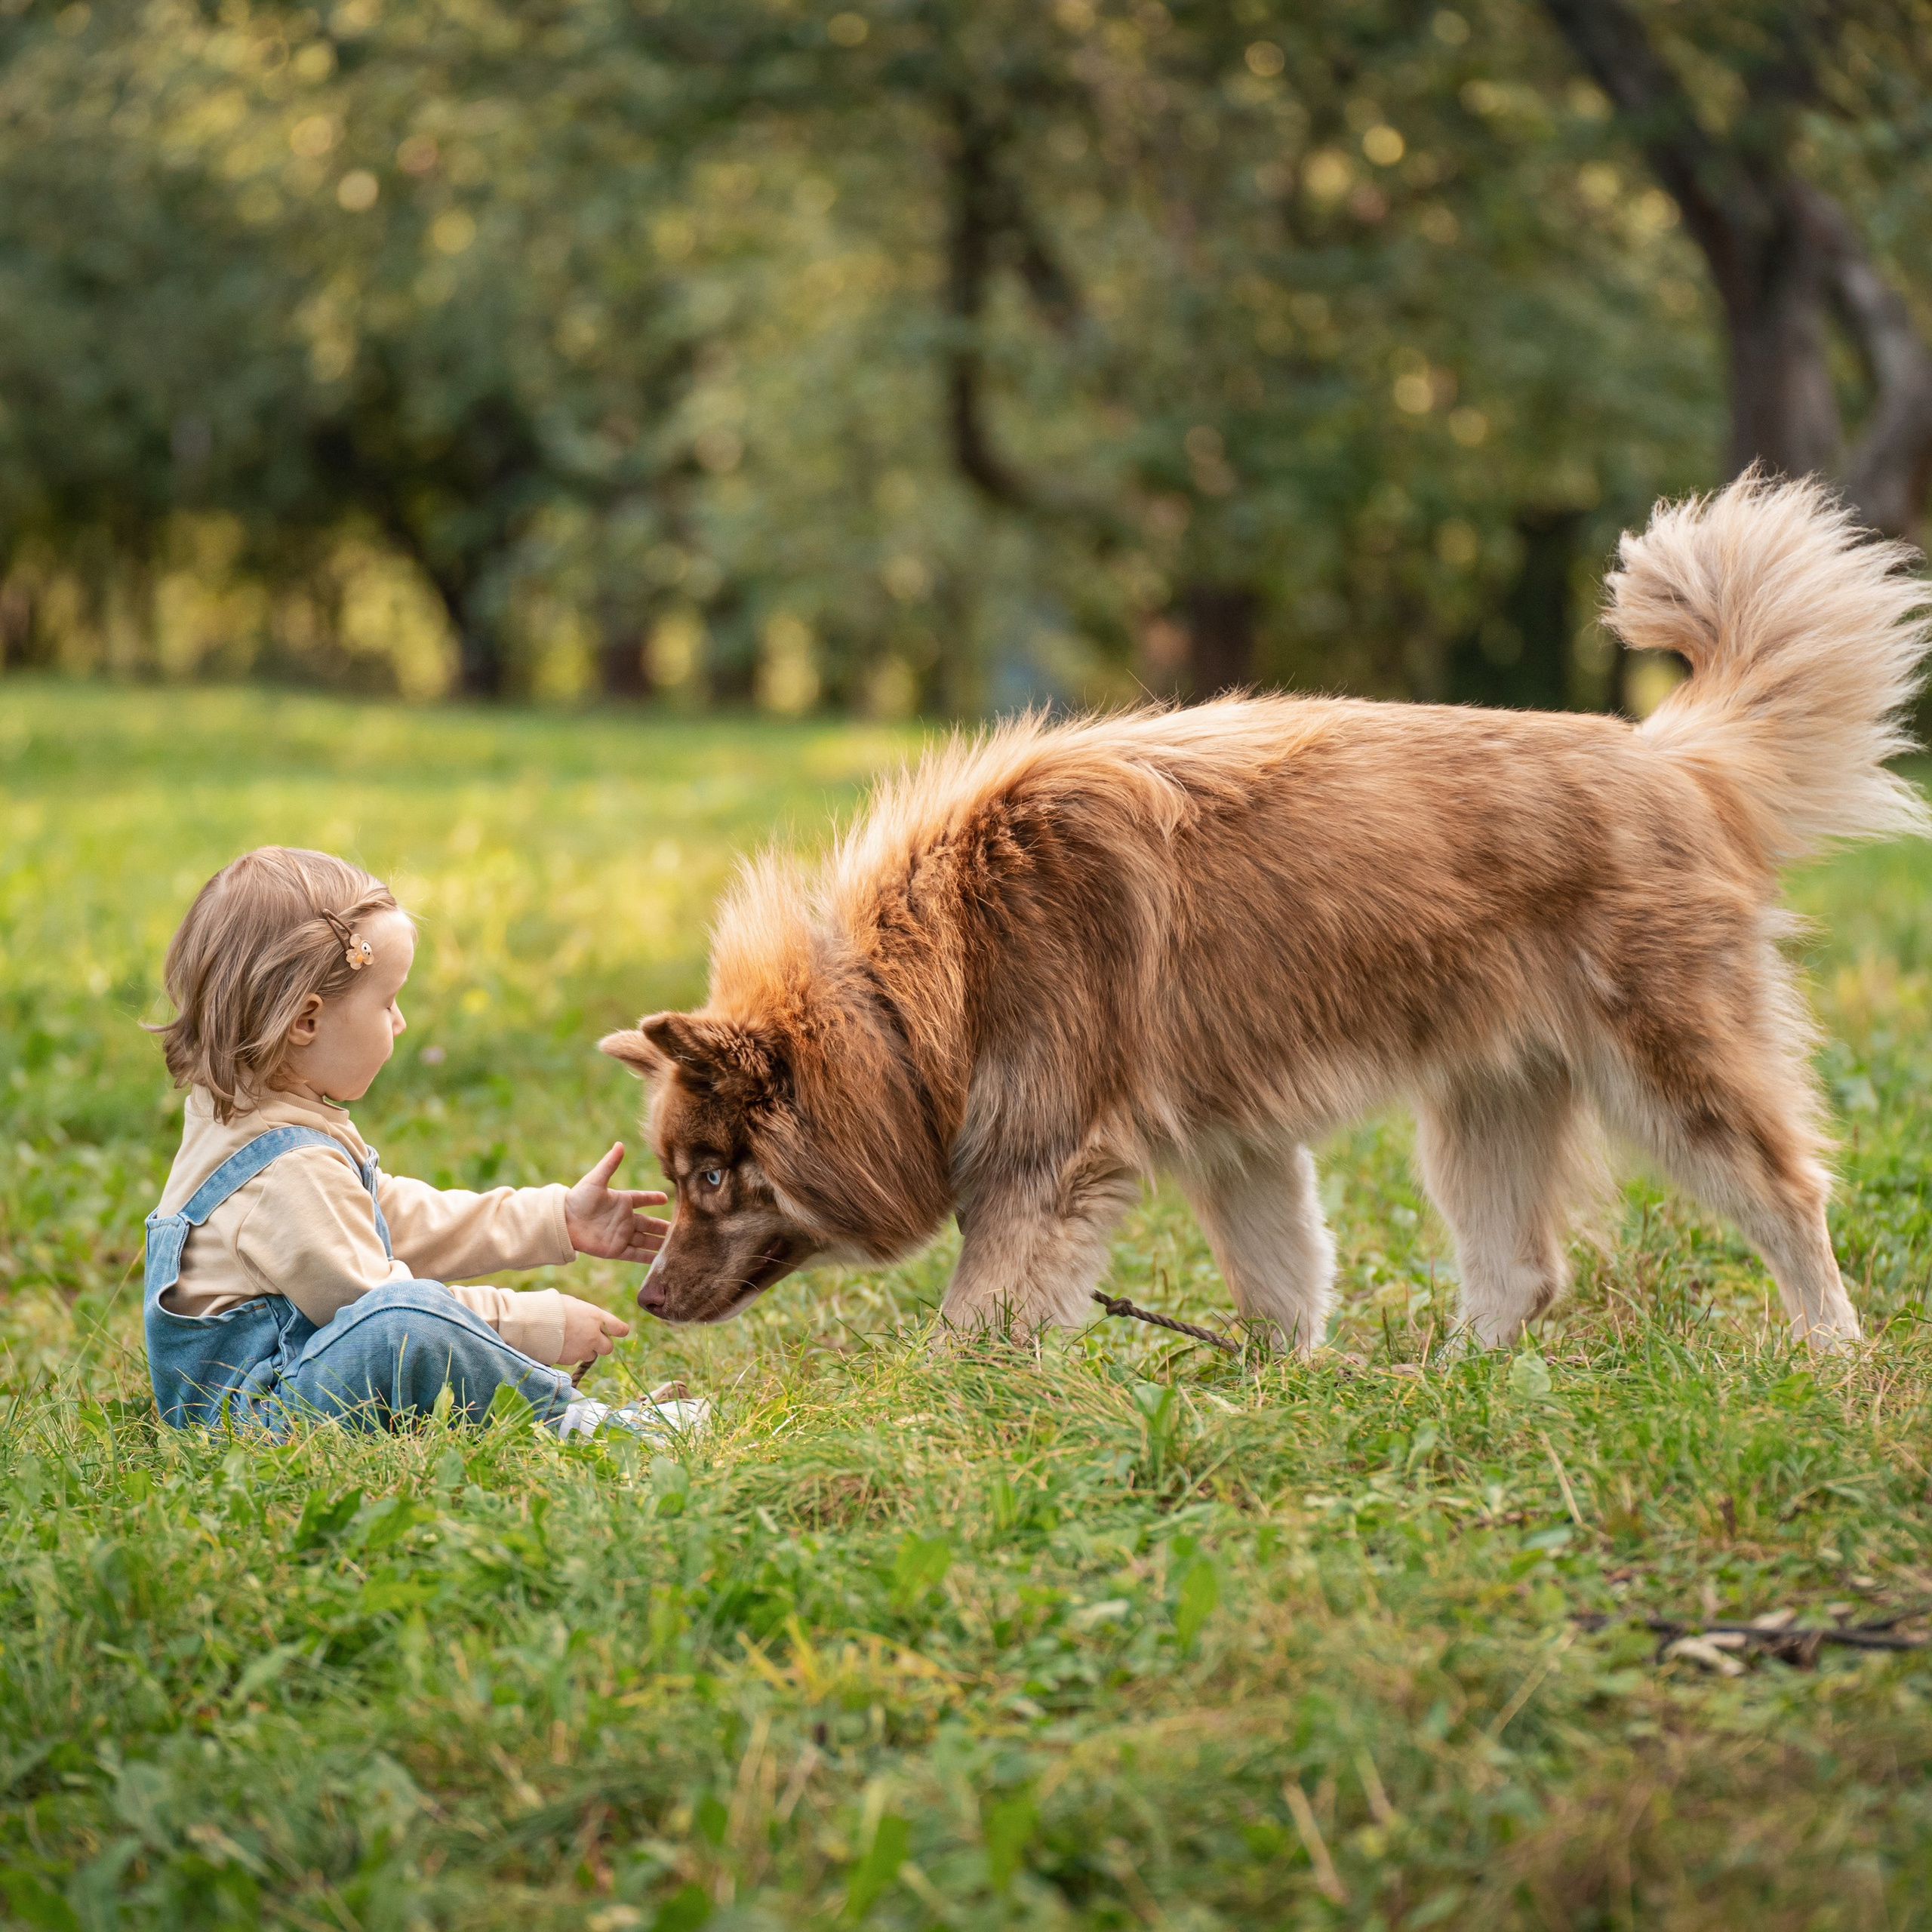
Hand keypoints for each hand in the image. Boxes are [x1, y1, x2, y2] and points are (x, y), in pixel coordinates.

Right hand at [559, 1293, 629, 1371]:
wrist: (532, 1322)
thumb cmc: (552, 1307)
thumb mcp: (574, 1304)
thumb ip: (587, 1315)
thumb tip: (590, 1320)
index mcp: (596, 1317)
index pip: (620, 1329)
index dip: (619, 1330)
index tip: (616, 1331)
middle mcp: (593, 1335)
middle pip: (608, 1348)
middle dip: (601, 1345)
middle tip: (590, 1339)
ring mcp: (582, 1349)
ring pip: (591, 1356)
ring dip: (585, 1351)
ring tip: (570, 1341)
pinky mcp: (570, 1360)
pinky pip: (575, 1360)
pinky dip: (570, 1355)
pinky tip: (560, 1346)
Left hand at [564, 1142, 670, 1262]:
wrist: (563, 1222)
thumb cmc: (578, 1198)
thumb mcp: (596, 1180)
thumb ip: (610, 1164)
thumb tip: (620, 1144)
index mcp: (621, 1202)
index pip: (642, 1199)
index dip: (653, 1198)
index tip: (666, 1198)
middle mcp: (624, 1219)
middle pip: (649, 1224)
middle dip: (663, 1226)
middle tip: (681, 1229)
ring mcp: (621, 1235)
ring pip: (645, 1240)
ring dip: (659, 1243)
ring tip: (676, 1247)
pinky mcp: (615, 1250)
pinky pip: (635, 1255)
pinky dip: (647, 1258)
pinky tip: (659, 1261)